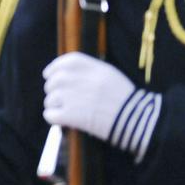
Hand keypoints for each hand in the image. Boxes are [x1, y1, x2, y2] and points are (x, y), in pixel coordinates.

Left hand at [43, 52, 161, 161]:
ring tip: (66, 111)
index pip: (64, 62)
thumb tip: (67, 72)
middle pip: (53, 81)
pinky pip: (50, 115)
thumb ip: (89, 70)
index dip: (54, 69)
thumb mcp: (109, 74)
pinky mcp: (70, 115)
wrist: (134, 119)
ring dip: (54, 106)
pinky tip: (62, 121)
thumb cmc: (124, 97)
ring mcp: (72, 97)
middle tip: (61, 99)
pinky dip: (53, 118)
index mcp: (90, 67)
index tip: (50, 75)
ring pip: (50, 99)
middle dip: (53, 90)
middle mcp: (78, 79)